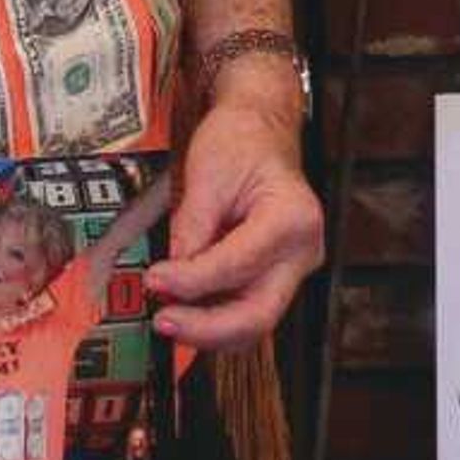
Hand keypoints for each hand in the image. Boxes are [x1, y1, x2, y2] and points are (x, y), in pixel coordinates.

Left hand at [145, 92, 324, 351]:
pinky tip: (184, 308)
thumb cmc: (242, 142)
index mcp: (293, 218)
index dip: (191, 281)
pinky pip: (245, 309)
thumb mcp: (207, 175)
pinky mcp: (275, 276)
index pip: (238, 266)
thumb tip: (169, 276)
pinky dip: (213, 317)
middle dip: (206, 328)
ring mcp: (293, 268)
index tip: (156, 279)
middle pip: (258, 315)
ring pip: (253, 323)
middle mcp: (302, 251)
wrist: (259, 130)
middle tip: (164, 321)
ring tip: (167, 317)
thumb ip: (191, 229)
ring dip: (207, 329)